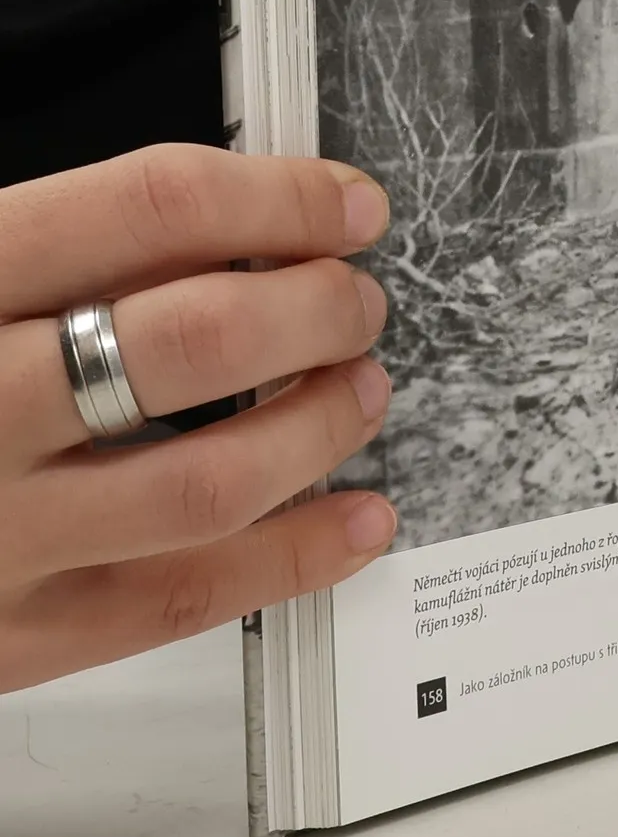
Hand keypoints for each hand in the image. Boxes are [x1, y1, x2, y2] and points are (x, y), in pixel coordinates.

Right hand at [0, 145, 397, 692]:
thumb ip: (47, 245)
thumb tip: (228, 218)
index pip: (147, 209)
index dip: (279, 197)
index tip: (344, 203)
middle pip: (199, 338)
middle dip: (317, 308)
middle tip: (357, 299)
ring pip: (211, 479)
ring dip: (321, 425)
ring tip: (362, 387)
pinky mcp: (4, 638)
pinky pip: (179, 602)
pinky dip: (294, 559)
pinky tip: (356, 519)